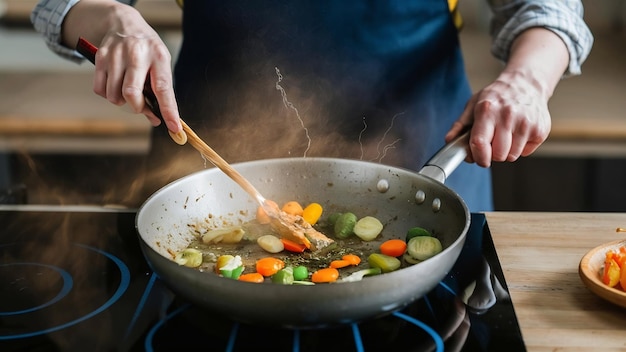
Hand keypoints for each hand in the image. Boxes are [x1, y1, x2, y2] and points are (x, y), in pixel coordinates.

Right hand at [81, 3, 181, 132]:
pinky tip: (115, 85)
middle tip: (141, 106)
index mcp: (158, 57)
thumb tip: (158, 119)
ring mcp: (116, 55)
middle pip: (131, 93)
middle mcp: (137, 54)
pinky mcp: (100, 57)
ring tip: (128, 91)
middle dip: (137, 108)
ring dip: (121, 102)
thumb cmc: (147, 50)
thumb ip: (160, 90)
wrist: (124, 23)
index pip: (163, 88)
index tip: (174, 127)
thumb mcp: (160, 64)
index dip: (168, 110)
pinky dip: (108, 94)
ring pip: (113, 95)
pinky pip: (100, 89)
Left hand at [445, 70, 550, 166]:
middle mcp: (508, 116)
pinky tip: (517, 133)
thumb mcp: (474, 104)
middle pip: (497, 155)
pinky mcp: (540, 130)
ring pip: (512, 156)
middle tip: (492, 144)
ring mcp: (526, 123)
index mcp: (488, 110)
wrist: (526, 84)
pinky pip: (525, 153)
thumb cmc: (497, 96)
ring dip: (506, 152)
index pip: (480, 143)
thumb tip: (449, 140)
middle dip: (492, 155)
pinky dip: (520, 148)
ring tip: (505, 136)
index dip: (477, 157)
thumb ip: (460, 125)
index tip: (477, 158)